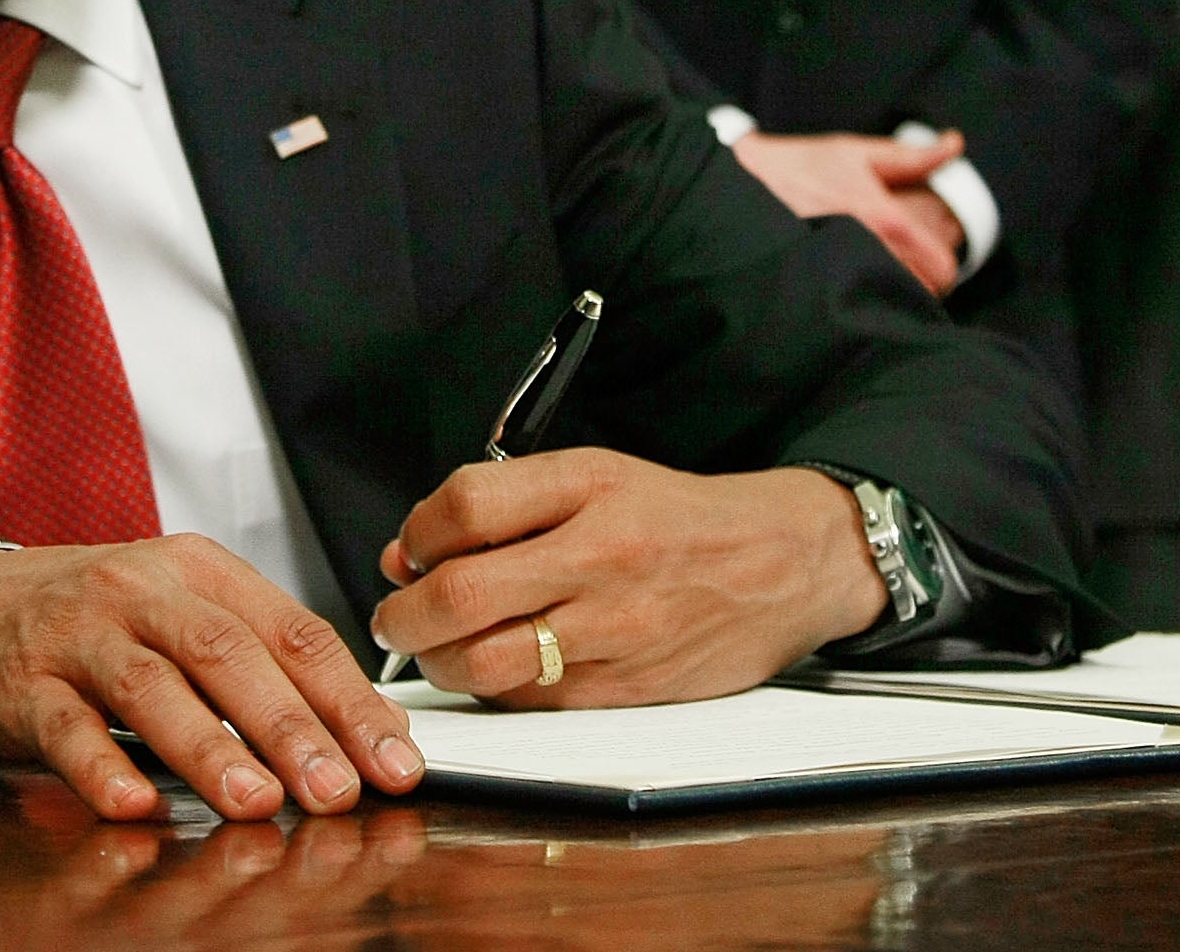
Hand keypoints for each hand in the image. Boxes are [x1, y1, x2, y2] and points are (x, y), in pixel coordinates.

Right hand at [0, 536, 424, 822]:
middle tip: (338, 790)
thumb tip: (365, 727)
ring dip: (211, 749)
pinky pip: (67, 727)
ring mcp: (82, 635)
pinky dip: (103, 767)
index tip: (392, 760)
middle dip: (292, 727)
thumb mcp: (187, 614)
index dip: (349, 699)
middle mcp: (145, 592)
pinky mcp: (26, 685)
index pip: (294, 631)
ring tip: (257, 802)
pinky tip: (136, 804)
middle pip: (231, 655)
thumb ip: (267, 661)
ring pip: (155, 688)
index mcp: (202, 571)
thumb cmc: (100, 619)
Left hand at [367, 449, 886, 707]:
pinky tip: (498, 666)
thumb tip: (408, 553)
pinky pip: (526, 701)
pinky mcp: (623, 687)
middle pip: (461, 595)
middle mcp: (601, 555)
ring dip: (439, 661)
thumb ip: (501, 506)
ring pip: (483, 662)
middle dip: (404, 615)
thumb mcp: (597, 477)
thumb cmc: (681, 518)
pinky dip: (493, 688)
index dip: (417, 533)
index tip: (412, 550)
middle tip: (396, 618)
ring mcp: (613, 628)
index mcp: (591, 486)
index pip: (466, 505)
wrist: (784, 564)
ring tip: (439, 647)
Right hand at [731, 129, 967, 293]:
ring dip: (891, 297)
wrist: (735, 186)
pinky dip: (860, 304)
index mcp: (884, 217)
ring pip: (889, 307)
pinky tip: (849, 288)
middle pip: (920, 295)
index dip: (945, 270)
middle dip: (919, 286)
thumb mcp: (855, 153)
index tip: (934, 266)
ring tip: (876, 281)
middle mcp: (866, 250)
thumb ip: (911, 156)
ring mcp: (839, 273)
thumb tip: (954, 144)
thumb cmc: (798, 167)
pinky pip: (853, 308)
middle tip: (905, 272)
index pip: (941, 270)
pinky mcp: (816, 287)